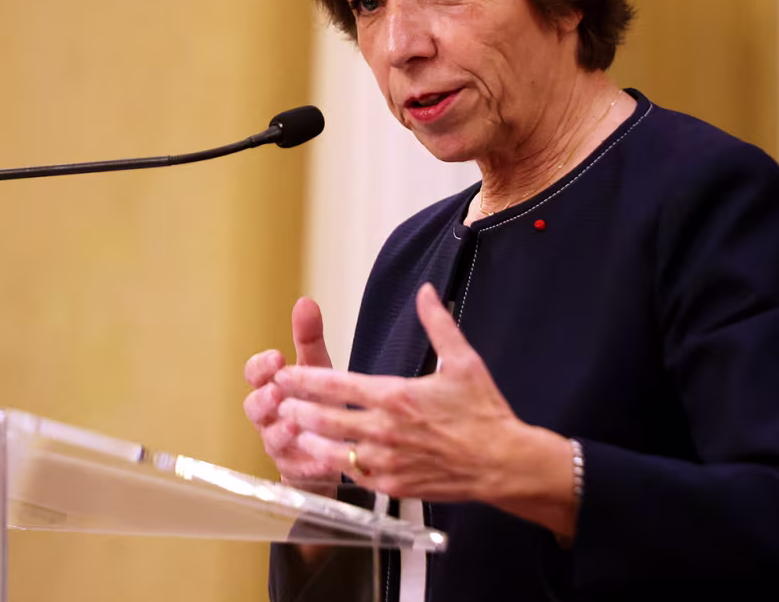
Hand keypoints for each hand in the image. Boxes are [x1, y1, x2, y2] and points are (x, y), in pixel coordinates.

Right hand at [243, 296, 337, 482]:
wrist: (330, 447)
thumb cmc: (318, 401)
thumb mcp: (317, 369)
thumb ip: (309, 339)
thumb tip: (305, 300)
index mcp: (270, 387)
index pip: (254, 374)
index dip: (261, 367)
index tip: (277, 358)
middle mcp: (268, 417)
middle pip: (253, 407)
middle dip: (263, 400)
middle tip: (277, 393)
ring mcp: (279, 446)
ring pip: (271, 439)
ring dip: (281, 431)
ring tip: (295, 424)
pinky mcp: (295, 471)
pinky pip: (297, 470)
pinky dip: (310, 465)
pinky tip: (325, 460)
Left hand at [274, 283, 576, 535]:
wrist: (503, 463)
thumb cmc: (483, 412)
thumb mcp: (462, 360)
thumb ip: (438, 323)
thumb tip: (425, 291)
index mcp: (395, 395)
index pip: (336, 385)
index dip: (303, 380)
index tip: (283, 374)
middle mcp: (385, 430)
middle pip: (324, 420)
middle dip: (295, 409)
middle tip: (275, 402)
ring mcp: (387, 462)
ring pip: (332, 452)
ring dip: (308, 440)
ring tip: (290, 431)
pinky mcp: (393, 486)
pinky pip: (354, 477)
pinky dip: (336, 467)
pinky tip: (326, 458)